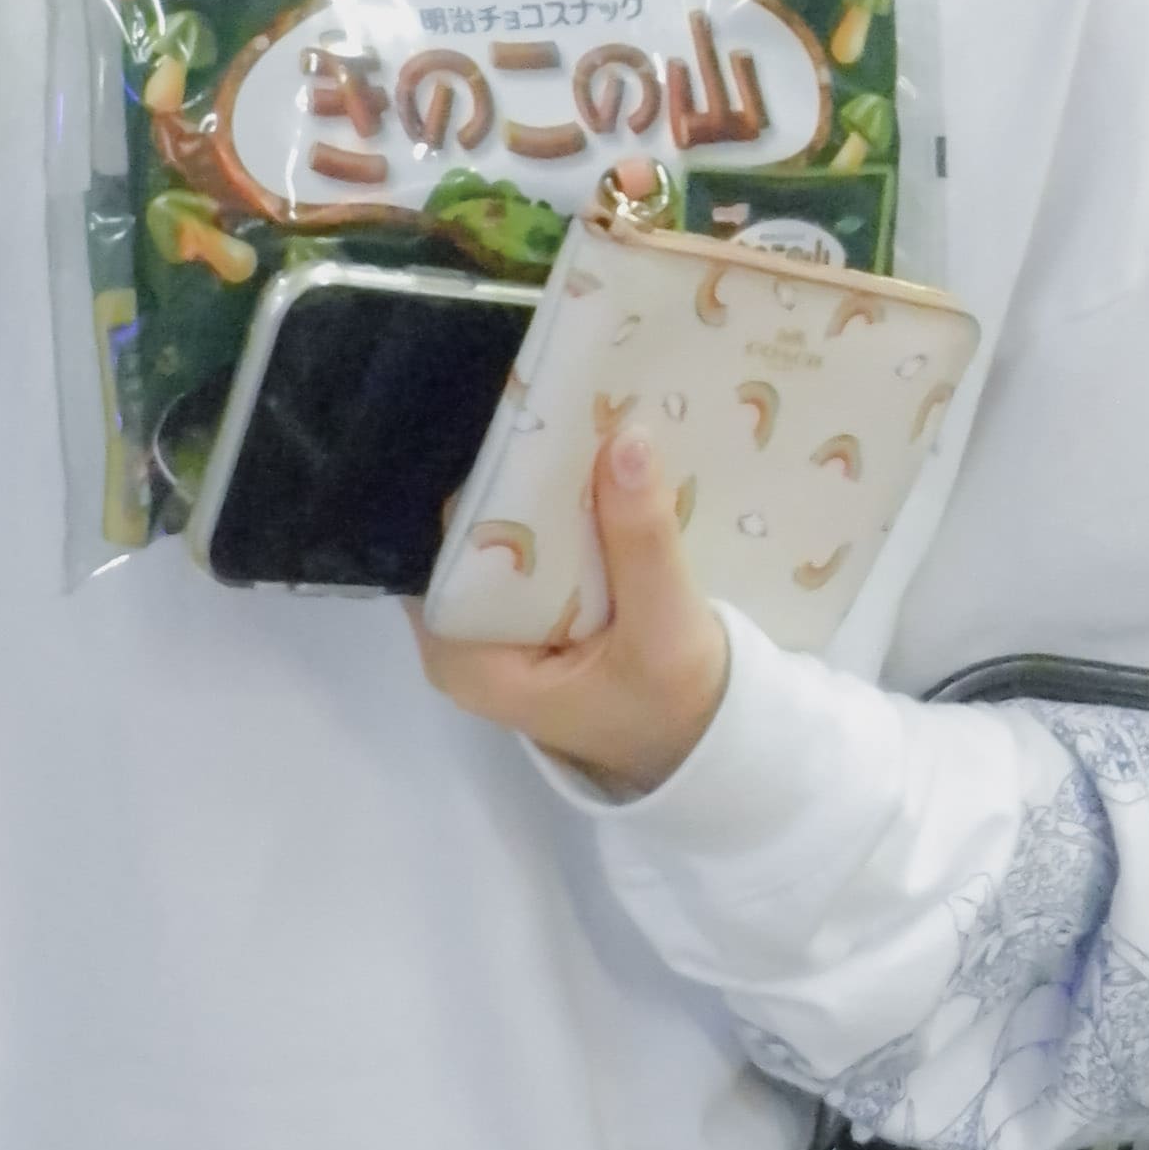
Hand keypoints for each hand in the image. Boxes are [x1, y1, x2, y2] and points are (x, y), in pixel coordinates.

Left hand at [415, 434, 729, 795]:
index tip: (527, 421)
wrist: (700, 746)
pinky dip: (553, 517)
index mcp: (467, 660)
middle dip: (511, 476)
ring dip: (536, 491)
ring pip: (494, 538)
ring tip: (571, 417)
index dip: (485, 483)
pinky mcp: (518, 617)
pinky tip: (584, 468)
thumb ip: (641, 539)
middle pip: (466, 537)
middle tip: (554, 403)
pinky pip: (520, 552)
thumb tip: (624, 441)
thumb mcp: (665, 626)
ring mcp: (486, 629)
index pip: (448, 550)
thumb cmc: (672, 704)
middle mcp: (458, 642)